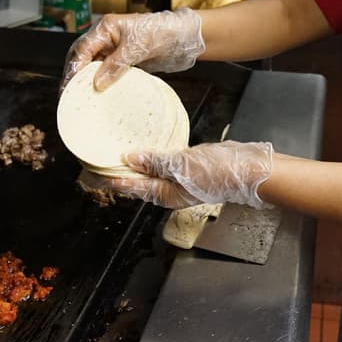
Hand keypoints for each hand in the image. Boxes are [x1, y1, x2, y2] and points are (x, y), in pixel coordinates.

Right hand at [62, 8, 204, 90]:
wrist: (182, 36)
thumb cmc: (161, 32)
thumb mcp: (136, 48)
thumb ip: (115, 65)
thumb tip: (96, 83)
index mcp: (105, 28)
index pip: (82, 49)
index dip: (74, 68)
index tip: (69, 86)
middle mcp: (106, 37)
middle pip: (82, 56)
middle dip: (74, 74)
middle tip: (68, 95)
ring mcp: (114, 48)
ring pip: (93, 65)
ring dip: (86, 79)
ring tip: (80, 97)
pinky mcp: (123, 59)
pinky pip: (106, 70)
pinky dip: (101, 81)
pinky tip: (98, 93)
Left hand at [89, 141, 274, 209]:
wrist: (250, 170)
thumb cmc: (221, 172)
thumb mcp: (183, 165)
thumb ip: (156, 161)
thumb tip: (130, 158)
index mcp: (166, 194)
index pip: (131, 187)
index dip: (111, 179)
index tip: (92, 171)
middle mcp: (170, 190)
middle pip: (137, 183)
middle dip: (119, 173)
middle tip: (98, 160)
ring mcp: (180, 180)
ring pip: (149, 173)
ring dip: (134, 164)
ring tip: (118, 151)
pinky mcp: (189, 168)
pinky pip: (163, 163)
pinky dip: (152, 156)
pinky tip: (148, 146)